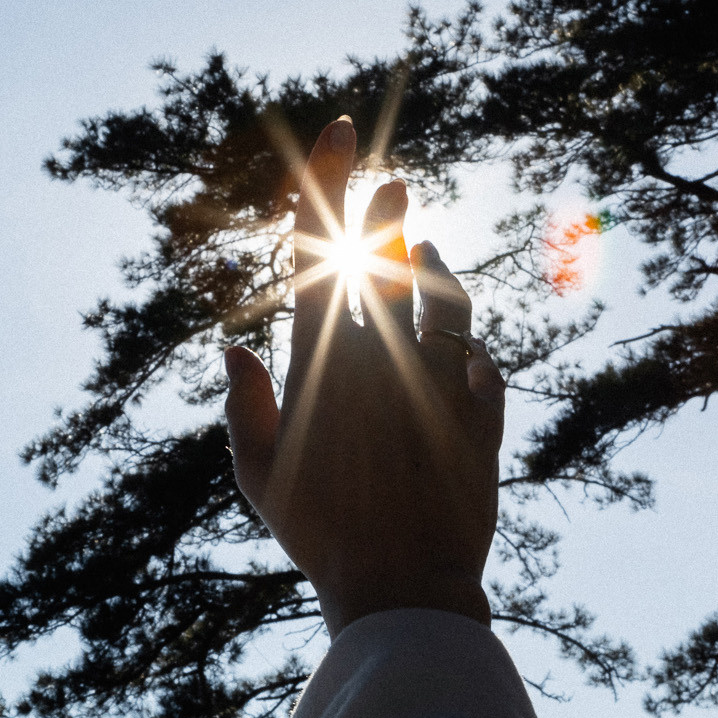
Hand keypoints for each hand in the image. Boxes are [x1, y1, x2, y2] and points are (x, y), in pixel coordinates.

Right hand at [223, 115, 504, 636]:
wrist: (404, 585)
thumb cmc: (316, 534)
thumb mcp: (256, 476)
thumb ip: (244, 407)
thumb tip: (234, 346)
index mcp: (321, 361)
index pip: (317, 251)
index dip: (325, 183)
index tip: (338, 132)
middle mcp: (382, 355)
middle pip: (385, 258)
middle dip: (385, 210)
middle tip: (393, 175)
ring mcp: (437, 380)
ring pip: (445, 298)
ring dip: (434, 267)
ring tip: (427, 247)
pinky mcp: (480, 413)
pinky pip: (482, 360)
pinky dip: (470, 346)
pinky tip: (464, 345)